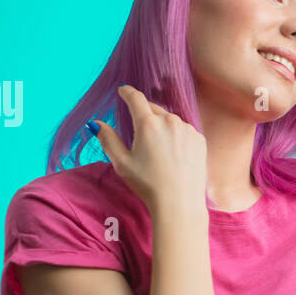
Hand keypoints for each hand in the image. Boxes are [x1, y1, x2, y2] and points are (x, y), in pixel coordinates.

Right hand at [89, 85, 207, 212]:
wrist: (180, 203)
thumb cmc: (148, 184)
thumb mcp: (121, 162)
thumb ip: (108, 139)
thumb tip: (95, 123)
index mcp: (148, 124)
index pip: (135, 98)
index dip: (127, 92)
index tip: (123, 91)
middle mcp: (170, 121)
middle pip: (153, 109)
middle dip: (144, 114)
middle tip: (138, 131)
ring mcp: (188, 130)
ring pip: (170, 120)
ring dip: (161, 126)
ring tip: (157, 148)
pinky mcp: (200, 140)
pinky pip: (184, 131)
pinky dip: (177, 136)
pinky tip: (173, 154)